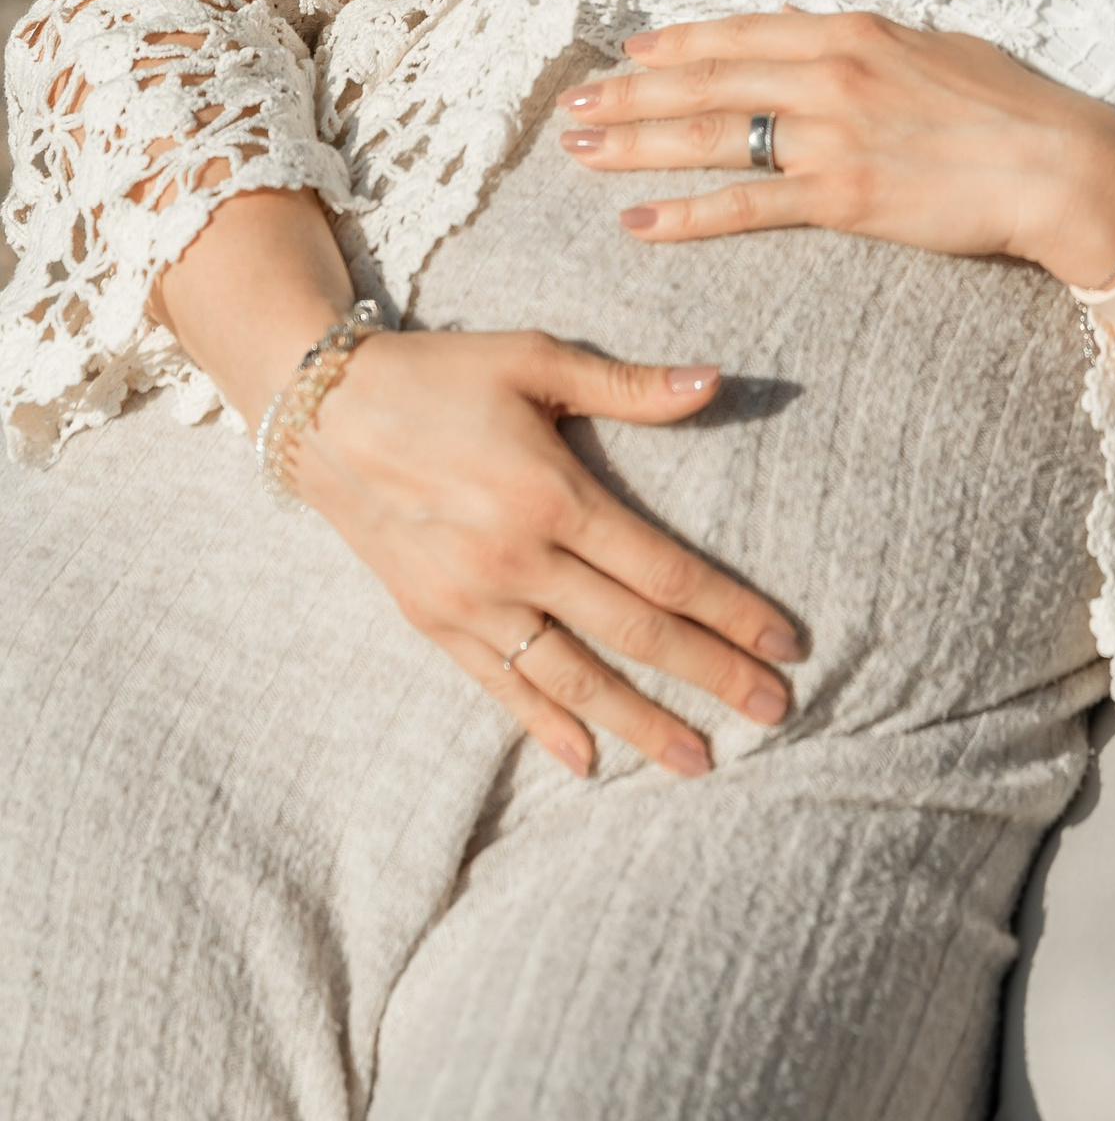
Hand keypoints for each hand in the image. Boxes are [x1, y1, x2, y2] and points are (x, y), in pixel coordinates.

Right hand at [289, 324, 805, 781]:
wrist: (323, 412)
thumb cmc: (443, 374)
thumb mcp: (537, 360)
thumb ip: (629, 386)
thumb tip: (715, 381)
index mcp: (554, 496)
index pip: (664, 572)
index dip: (731, 611)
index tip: (786, 644)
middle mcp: (517, 560)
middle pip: (634, 634)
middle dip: (711, 676)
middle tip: (775, 713)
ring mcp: (472, 600)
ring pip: (574, 678)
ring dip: (640, 723)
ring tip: (698, 760)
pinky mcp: (434, 622)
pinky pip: (500, 687)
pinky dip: (547, 725)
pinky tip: (588, 760)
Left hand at [557, 10, 1114, 288]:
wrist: (1058, 165)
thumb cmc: (1012, 107)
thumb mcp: (935, 50)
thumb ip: (865, 43)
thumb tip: (811, 30)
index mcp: (851, 33)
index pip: (740, 33)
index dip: (676, 44)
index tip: (627, 52)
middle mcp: (829, 75)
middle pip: (706, 80)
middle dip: (631, 94)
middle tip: (574, 106)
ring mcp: (831, 136)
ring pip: (710, 136)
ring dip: (637, 144)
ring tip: (582, 153)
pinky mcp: (842, 197)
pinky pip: (745, 205)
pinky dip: (685, 214)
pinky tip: (637, 221)